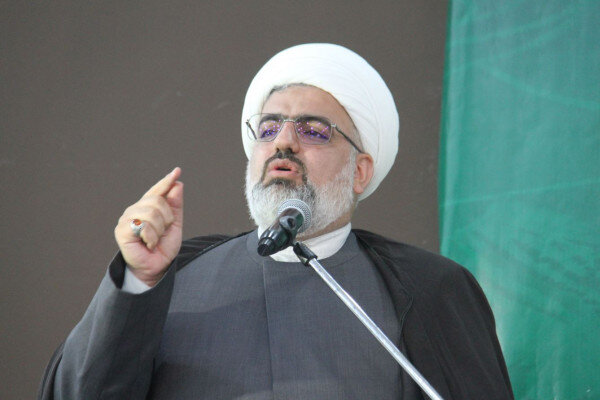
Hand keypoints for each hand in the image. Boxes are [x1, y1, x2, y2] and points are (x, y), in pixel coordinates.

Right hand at [114, 167, 183, 285]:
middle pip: (157, 201)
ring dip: (159, 230)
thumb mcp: (174, 224)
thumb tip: (178, 184)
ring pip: (152, 213)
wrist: (156, 267)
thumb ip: (175, 204)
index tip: (177, 171)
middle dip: (167, 218)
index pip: (157, 190)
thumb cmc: (163, 246)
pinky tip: (148, 244)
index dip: (166, 181)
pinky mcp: (122, 231)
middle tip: (162, 233)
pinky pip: (144, 226)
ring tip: (154, 240)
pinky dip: (152, 238)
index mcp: (147, 206)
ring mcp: (126, 219)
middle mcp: (135, 209)